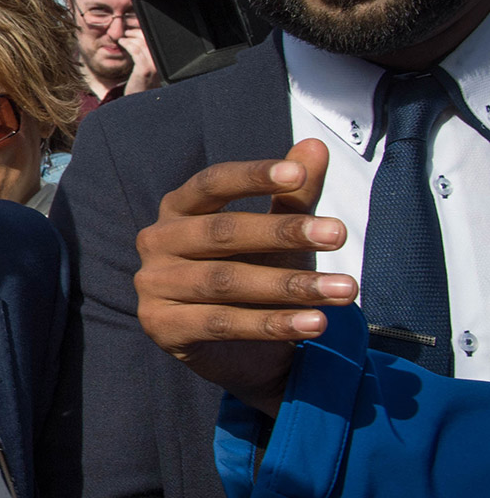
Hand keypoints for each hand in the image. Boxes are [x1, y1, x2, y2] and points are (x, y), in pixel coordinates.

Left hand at [118, 25, 161, 93]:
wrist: (139, 104)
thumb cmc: (139, 88)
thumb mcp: (144, 73)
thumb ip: (143, 60)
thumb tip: (136, 46)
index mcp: (159, 62)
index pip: (153, 42)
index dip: (143, 33)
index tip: (133, 30)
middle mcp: (158, 63)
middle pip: (148, 40)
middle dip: (136, 32)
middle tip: (127, 31)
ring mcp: (152, 66)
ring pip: (141, 44)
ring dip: (130, 37)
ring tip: (123, 37)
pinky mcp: (144, 70)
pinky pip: (135, 51)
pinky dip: (128, 44)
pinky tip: (122, 43)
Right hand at [133, 139, 355, 415]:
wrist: (238, 351)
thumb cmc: (253, 277)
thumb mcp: (278, 237)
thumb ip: (292, 196)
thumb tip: (315, 146)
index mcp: (178, 208)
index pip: (212, 183)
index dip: (252, 176)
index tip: (298, 174)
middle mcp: (157, 241)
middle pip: (221, 232)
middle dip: (282, 232)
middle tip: (339, 234)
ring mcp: (153, 286)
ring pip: (225, 281)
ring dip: (289, 285)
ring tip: (344, 290)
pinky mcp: (161, 327)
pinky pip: (221, 324)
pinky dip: (271, 324)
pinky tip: (314, 323)